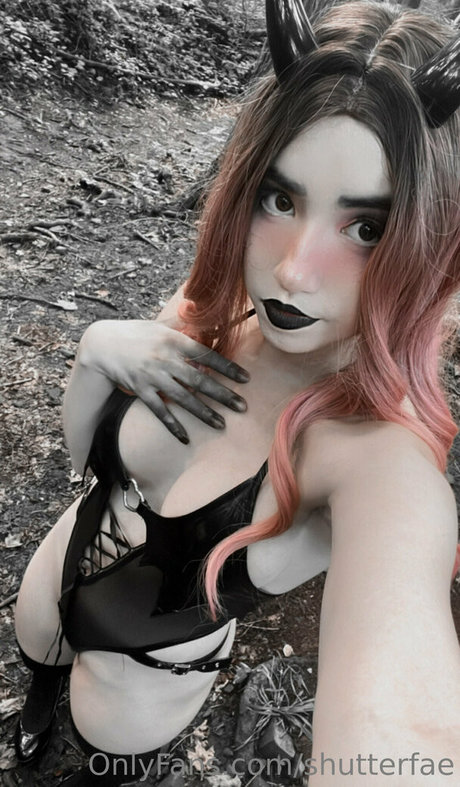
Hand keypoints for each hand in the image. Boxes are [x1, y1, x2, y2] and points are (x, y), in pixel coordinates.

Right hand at [80, 320, 248, 443]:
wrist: (103, 344)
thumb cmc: (136, 333)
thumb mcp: (160, 324)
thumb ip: (184, 323)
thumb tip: (206, 313)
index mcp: (174, 340)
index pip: (207, 355)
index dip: (227, 368)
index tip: (245, 379)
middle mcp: (165, 359)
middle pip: (200, 380)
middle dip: (223, 395)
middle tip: (242, 407)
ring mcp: (152, 376)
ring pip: (183, 398)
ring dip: (204, 413)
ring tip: (221, 424)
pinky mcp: (140, 390)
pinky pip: (160, 411)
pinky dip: (173, 425)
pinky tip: (186, 437)